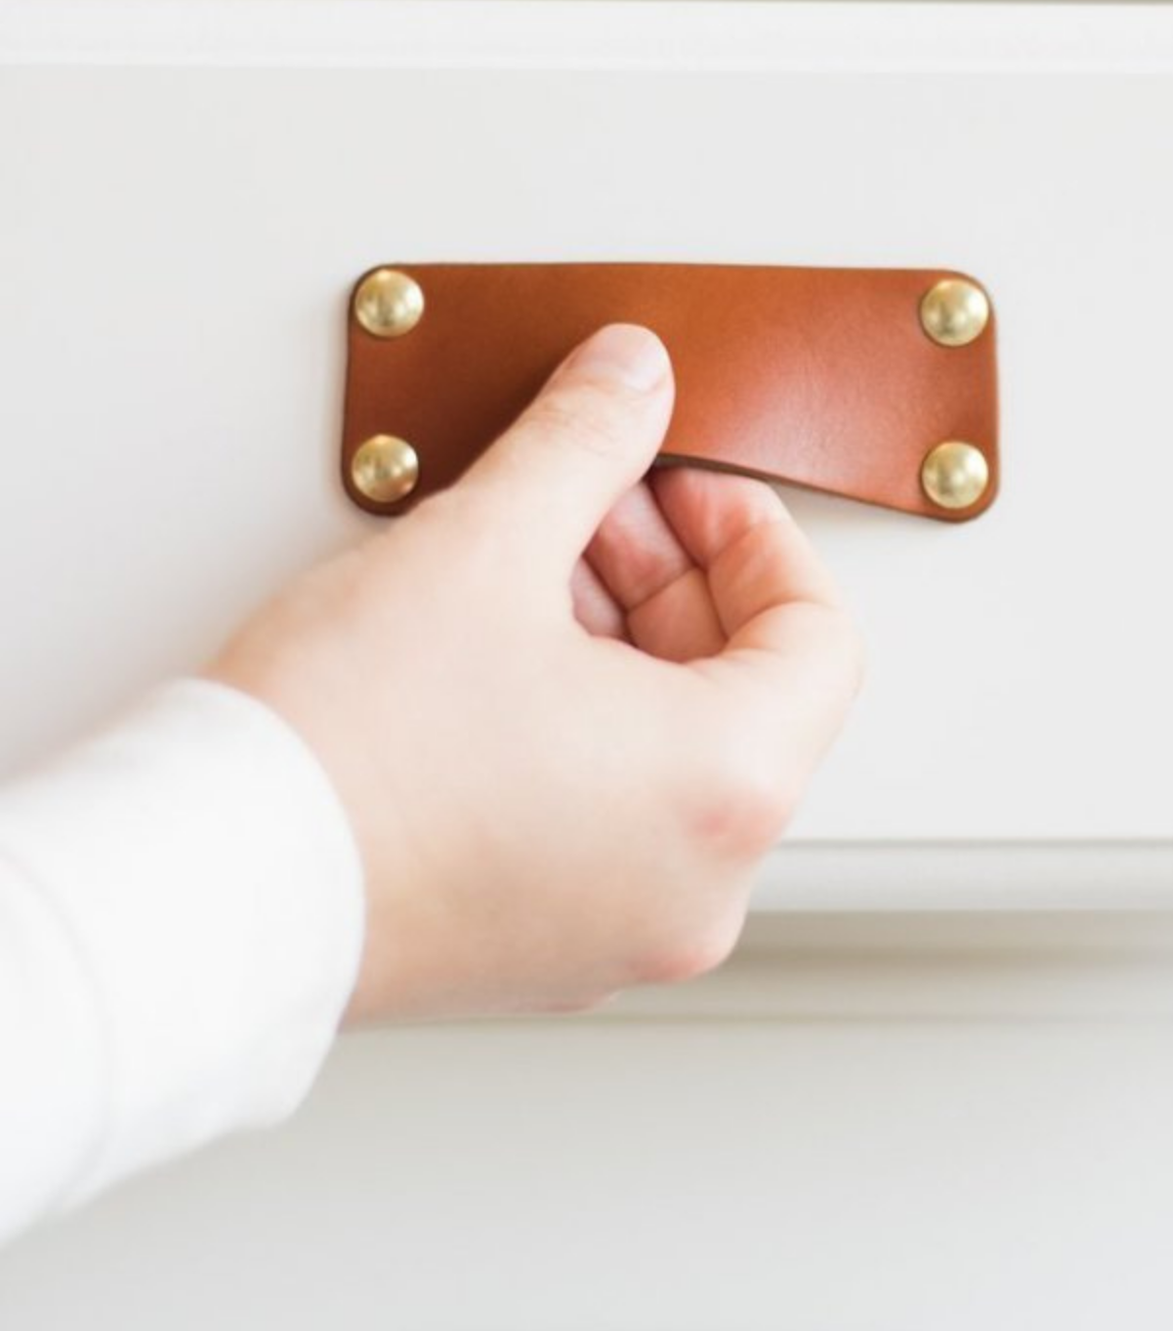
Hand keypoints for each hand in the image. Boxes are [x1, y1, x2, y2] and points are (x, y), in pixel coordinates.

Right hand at [205, 325, 863, 1023]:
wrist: (194, 893)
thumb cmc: (339, 752)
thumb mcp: (485, 543)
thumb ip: (586, 440)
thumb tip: (632, 379)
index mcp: (726, 789)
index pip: (820, 637)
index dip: (756, 534)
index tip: (684, 487)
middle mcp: (698, 883)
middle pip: (748, 693)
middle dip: (671, 576)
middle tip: (590, 509)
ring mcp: (620, 931)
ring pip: (675, 755)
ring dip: (620, 643)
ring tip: (520, 572)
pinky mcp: (542, 951)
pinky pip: (611, 816)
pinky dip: (581, 726)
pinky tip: (489, 659)